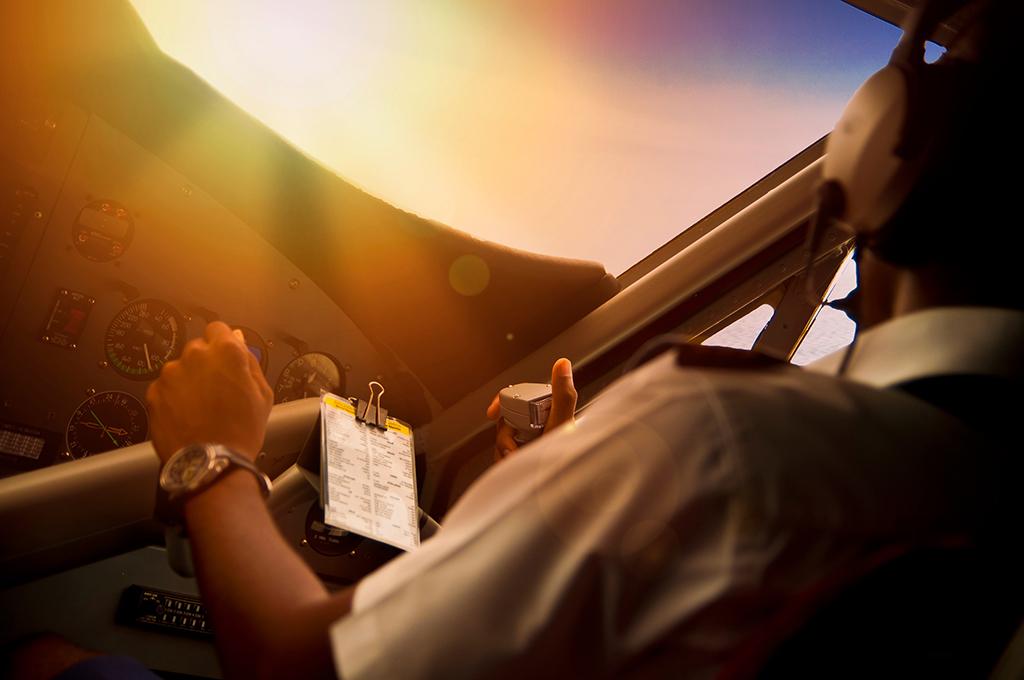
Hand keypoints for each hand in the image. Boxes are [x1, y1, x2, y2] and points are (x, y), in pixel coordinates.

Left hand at [146, 321, 272, 463]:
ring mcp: (171, 374)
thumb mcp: (263, 395)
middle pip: (198, 349)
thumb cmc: (242, 430)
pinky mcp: (154, 393)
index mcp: (226, 352)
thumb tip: (237, 339)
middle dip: (205, 364)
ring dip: (188, 381)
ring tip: (199, 409)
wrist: (211, 463)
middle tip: (216, 391)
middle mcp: (194, 356)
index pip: (218, 329)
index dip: (223, 344)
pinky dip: (173, 398)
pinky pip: (165, 388)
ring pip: (180, 369)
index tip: (225, 360)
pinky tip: (185, 417)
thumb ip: (249, 361)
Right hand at [486, 357, 576, 462]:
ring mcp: (530, 447)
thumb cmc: (564, 462)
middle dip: (504, 436)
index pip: (519, 400)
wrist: (558, 496)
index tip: (493, 412)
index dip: (503, 403)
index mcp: (550, 415)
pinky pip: (503, 457)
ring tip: (518, 461)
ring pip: (502, 440)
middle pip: (507, 421)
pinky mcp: (523, 463)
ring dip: (504, 452)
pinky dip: (504, 463)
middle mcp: (540, 429)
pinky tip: (514, 468)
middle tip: (514, 448)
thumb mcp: (561, 425)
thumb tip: (562, 364)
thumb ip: (563, 396)